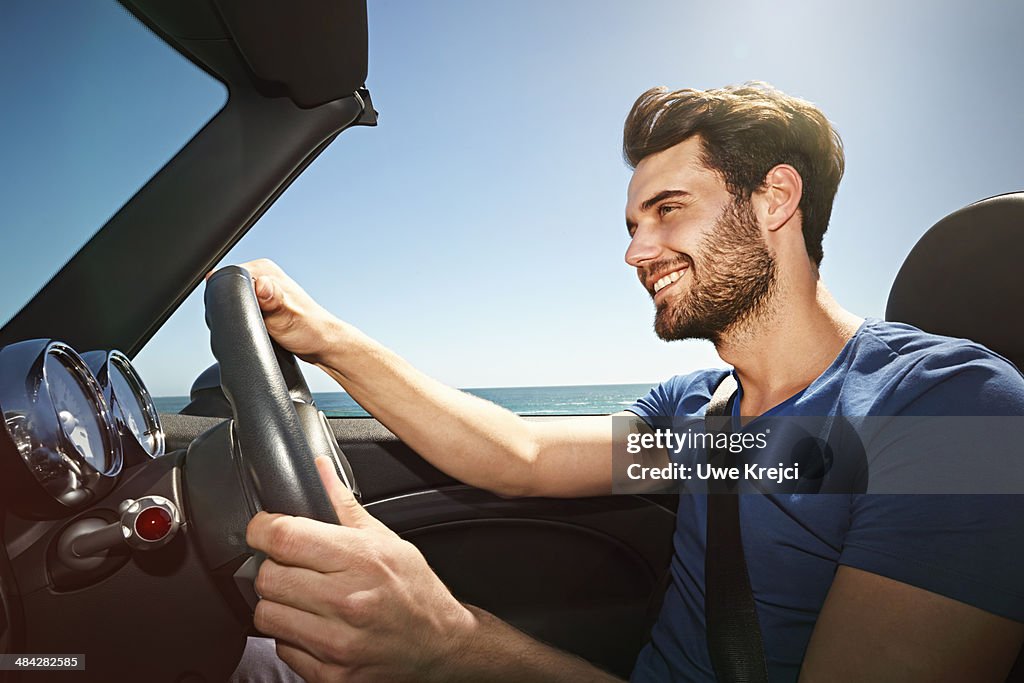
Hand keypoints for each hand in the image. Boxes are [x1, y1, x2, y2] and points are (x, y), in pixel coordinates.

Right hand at [229, 259, 341, 363]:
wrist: (322, 345)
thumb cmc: (310, 330)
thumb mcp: (287, 316)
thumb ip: (272, 300)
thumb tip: (261, 285)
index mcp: (264, 270)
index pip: (229, 276)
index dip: (228, 297)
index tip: (245, 313)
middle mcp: (261, 276)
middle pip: (228, 290)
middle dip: (234, 309)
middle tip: (258, 323)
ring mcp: (261, 290)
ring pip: (234, 302)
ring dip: (239, 316)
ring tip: (262, 326)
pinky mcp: (261, 304)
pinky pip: (242, 310)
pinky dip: (245, 320)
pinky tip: (259, 328)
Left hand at [246, 457, 474, 681]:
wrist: (442, 644)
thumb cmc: (416, 591)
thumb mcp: (386, 539)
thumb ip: (344, 505)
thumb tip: (319, 468)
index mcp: (360, 559)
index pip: (284, 536)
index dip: (262, 528)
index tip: (263, 530)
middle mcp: (347, 601)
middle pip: (268, 576)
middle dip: (272, 567)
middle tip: (291, 567)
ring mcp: (338, 642)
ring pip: (266, 614)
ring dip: (277, 603)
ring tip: (300, 598)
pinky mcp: (331, 674)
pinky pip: (282, 648)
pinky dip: (291, 636)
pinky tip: (314, 626)